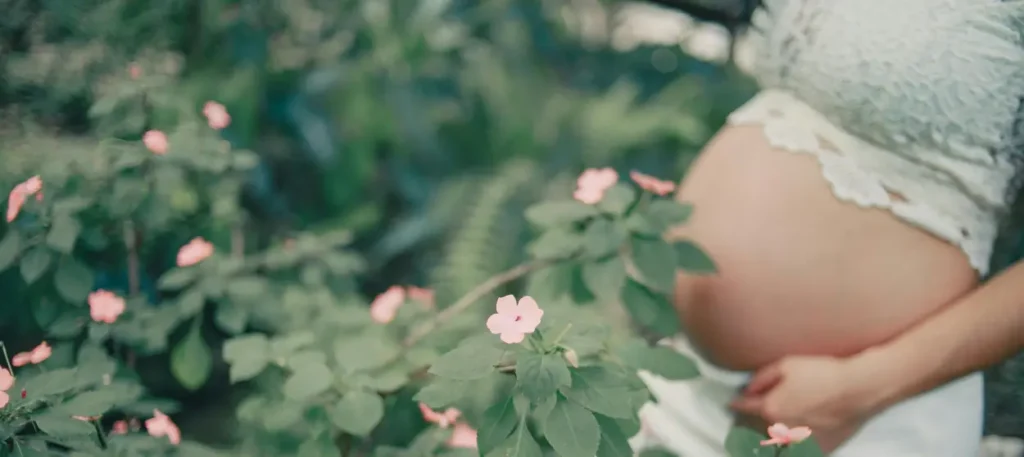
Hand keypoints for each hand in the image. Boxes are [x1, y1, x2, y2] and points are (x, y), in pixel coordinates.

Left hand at [729, 354, 886, 449]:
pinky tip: (797, 438)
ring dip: (773, 439)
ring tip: (772, 434)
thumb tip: (747, 388)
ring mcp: (801, 442)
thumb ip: (762, 378)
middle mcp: (782, 429)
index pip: (744, 407)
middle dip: (754, 424)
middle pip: (759, 429)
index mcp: (771, 408)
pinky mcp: (819, 449)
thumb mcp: (786, 365)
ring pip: (779, 445)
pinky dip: (794, 446)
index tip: (734, 402)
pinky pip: (799, 450)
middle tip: (754, 418)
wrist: (859, 388)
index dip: (738, 403)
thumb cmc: (823, 373)